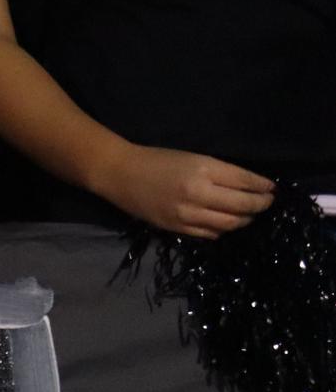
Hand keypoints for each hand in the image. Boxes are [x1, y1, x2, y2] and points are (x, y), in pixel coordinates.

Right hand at [95, 144, 272, 237]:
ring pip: (231, 223)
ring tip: (249, 215)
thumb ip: (219, 172)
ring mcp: (188, 214)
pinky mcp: (178, 228)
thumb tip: (249, 186)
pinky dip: (224, 229)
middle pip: (243, 205)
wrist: (120, 174)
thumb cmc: (157, 160)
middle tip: (266, 203)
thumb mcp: (191, 157)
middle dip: (260, 205)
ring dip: (245, 220)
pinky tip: (225, 222)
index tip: (272, 188)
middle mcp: (198, 193)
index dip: (263, 186)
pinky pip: (211, 234)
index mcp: (202, 169)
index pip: (245, 181)